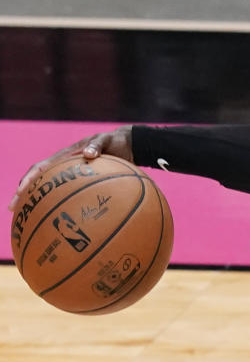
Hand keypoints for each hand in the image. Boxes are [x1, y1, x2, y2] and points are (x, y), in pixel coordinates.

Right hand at [9, 127, 133, 209]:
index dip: (30, 179)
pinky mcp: (80, 183)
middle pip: (38, 181)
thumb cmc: (114, 141)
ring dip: (37, 203)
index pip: (42, 167)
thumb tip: (88, 154)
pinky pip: (67, 196)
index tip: (21, 191)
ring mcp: (71, 176)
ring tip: (26, 220)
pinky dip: (59, 206)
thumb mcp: (107, 139)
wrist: (126, 144)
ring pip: (49, 190)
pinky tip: (57, 222)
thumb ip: (97, 145)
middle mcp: (64, 167)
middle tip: (12, 209)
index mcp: (66, 155)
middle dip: (23, 194)